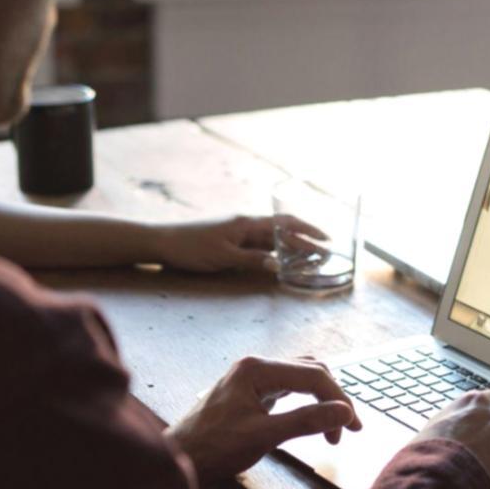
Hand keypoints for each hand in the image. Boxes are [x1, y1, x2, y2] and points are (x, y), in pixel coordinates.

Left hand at [153, 214, 325, 273]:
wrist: (163, 242)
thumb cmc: (191, 248)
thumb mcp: (223, 257)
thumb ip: (252, 260)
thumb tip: (279, 265)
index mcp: (247, 223)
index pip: (285, 224)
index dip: (307, 231)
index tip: (326, 239)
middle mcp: (246, 225)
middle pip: (282, 230)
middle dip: (305, 239)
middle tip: (325, 251)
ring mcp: (239, 233)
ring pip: (272, 238)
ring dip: (291, 246)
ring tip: (310, 257)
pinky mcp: (231, 242)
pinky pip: (260, 246)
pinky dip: (275, 252)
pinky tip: (281, 260)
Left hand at [168, 356, 360, 481]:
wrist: (179, 460)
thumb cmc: (213, 449)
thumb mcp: (264, 436)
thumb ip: (306, 421)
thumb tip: (344, 413)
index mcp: (257, 369)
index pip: (313, 376)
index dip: (338, 400)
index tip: (353, 427)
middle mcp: (256, 366)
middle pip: (310, 371)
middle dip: (332, 398)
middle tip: (346, 430)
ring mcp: (252, 377)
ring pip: (301, 378)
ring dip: (321, 400)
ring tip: (333, 428)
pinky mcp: (250, 391)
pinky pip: (288, 388)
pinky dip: (306, 402)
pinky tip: (311, 418)